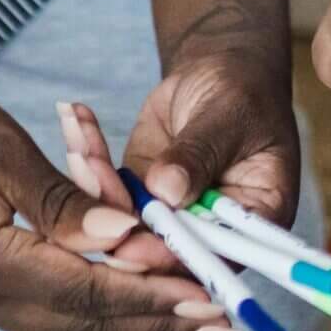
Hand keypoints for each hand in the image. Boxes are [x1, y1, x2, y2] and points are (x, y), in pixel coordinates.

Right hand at [0, 53, 228, 330]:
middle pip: (82, 327)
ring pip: (66, 329)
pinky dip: (97, 311)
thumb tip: (125, 242)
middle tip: (222, 319)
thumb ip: (62, 202)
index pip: (86, 294)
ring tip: (192, 318)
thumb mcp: (0, 146)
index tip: (211, 294)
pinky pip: (45, 312)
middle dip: (156, 323)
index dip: (153, 296)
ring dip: (131, 325)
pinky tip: (132, 299)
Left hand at [101, 0, 301, 275]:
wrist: (219, 73)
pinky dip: (88, 158)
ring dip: (94, 181)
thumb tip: (167, 191)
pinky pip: (105, 190)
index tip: (131, 239)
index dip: (170, 256)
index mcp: (253, 222)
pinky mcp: (137, 195)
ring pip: (121, 220)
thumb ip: (199, 154)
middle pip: (158, 251)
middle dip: (116, 220)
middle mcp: (209, 232)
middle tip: (88, 174)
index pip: (213, 257)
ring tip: (82, 139)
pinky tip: (76, 119)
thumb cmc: (243, 91)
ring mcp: (168, 216)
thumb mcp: (229, 115)